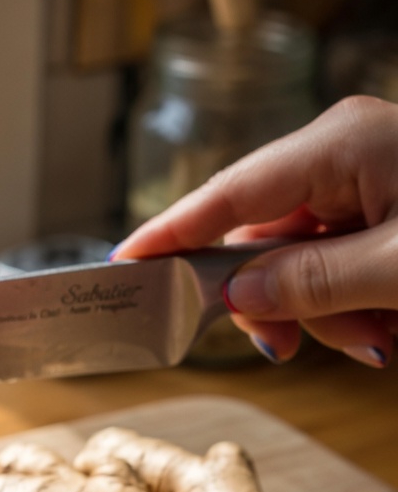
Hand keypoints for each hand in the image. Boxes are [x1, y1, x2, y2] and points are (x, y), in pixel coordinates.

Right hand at [111, 96, 397, 368]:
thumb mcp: (395, 267)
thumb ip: (311, 282)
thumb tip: (238, 295)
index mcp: (339, 146)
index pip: (227, 195)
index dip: (170, 234)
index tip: (121, 263)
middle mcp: (340, 157)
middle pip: (259, 243)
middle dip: (274, 303)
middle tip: (286, 346)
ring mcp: (361, 185)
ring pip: (295, 267)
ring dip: (323, 315)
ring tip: (377, 335)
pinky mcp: (379, 214)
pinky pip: (332, 270)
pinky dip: (349, 307)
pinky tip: (386, 323)